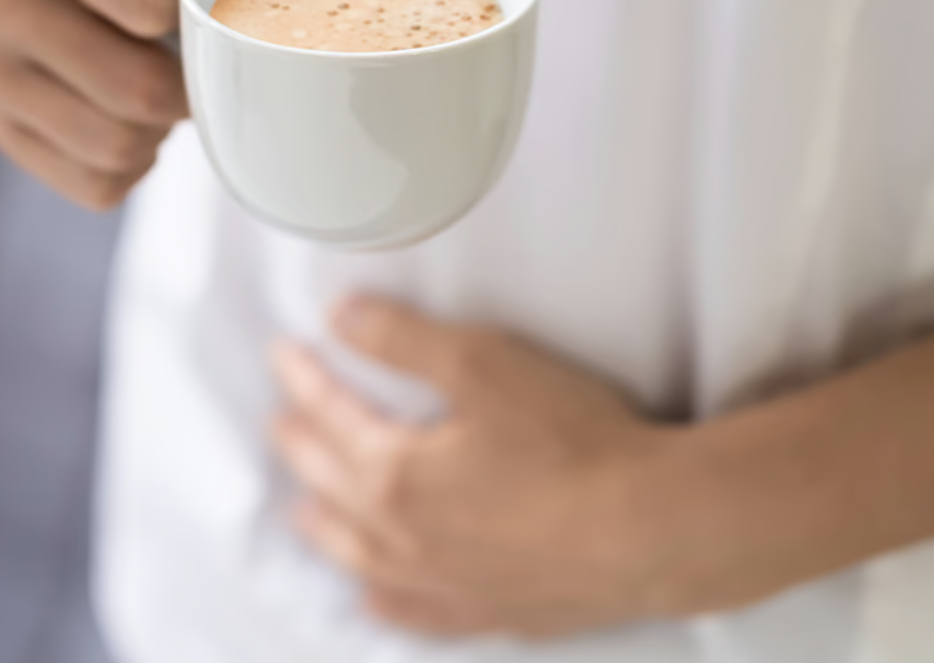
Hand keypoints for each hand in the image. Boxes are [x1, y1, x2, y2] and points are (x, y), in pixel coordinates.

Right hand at [0, 0, 227, 209]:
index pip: (145, 1)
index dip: (192, 11)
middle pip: (132, 89)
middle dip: (183, 83)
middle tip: (189, 55)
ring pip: (114, 145)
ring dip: (158, 127)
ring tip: (156, 79)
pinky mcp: (1, 129)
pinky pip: (98, 184)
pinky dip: (134, 162)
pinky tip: (128, 113)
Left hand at [270, 296, 674, 639]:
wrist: (651, 529)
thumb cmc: (574, 444)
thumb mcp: (483, 364)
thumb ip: (404, 339)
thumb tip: (343, 318)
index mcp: (396, 476)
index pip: (332, 419)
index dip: (305, 380)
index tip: (285, 356)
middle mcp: (407, 541)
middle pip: (333, 489)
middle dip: (301, 451)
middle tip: (281, 426)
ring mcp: (447, 586)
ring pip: (362, 559)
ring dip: (326, 528)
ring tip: (303, 511)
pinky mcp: (492, 612)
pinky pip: (414, 615)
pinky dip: (384, 601)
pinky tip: (377, 598)